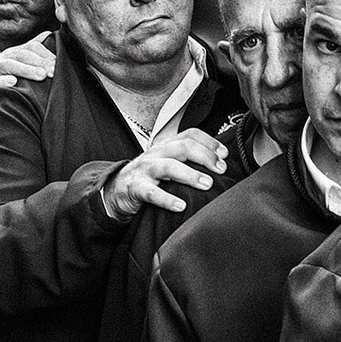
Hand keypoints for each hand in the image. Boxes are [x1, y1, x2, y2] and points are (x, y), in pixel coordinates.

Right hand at [0, 35, 55, 112]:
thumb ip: (31, 48)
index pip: (32, 48)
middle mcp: (3, 58)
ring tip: (41, 76)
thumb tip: (48, 34)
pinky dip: (0, 81)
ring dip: (26, 70)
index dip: (46, 54)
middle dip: (40, 62)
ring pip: (8, 65)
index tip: (60, 64)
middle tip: (54, 71)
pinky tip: (13, 83)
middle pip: (22, 55)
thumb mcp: (15, 60)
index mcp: (13, 53)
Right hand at [101, 129, 227, 221]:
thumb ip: (188, 161)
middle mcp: (156, 154)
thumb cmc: (148, 178)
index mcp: (166, 146)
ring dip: (190, 174)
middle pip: (183, 147)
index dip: (209, 142)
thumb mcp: (167, 164)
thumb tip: (220, 164)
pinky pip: (151, 192)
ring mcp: (144, 170)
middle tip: (221, 169)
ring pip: (168, 166)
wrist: (115, 191)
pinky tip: (181, 206)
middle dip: (205, 156)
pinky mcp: (135, 188)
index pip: (189, 135)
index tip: (225, 154)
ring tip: (207, 184)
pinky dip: (166, 199)